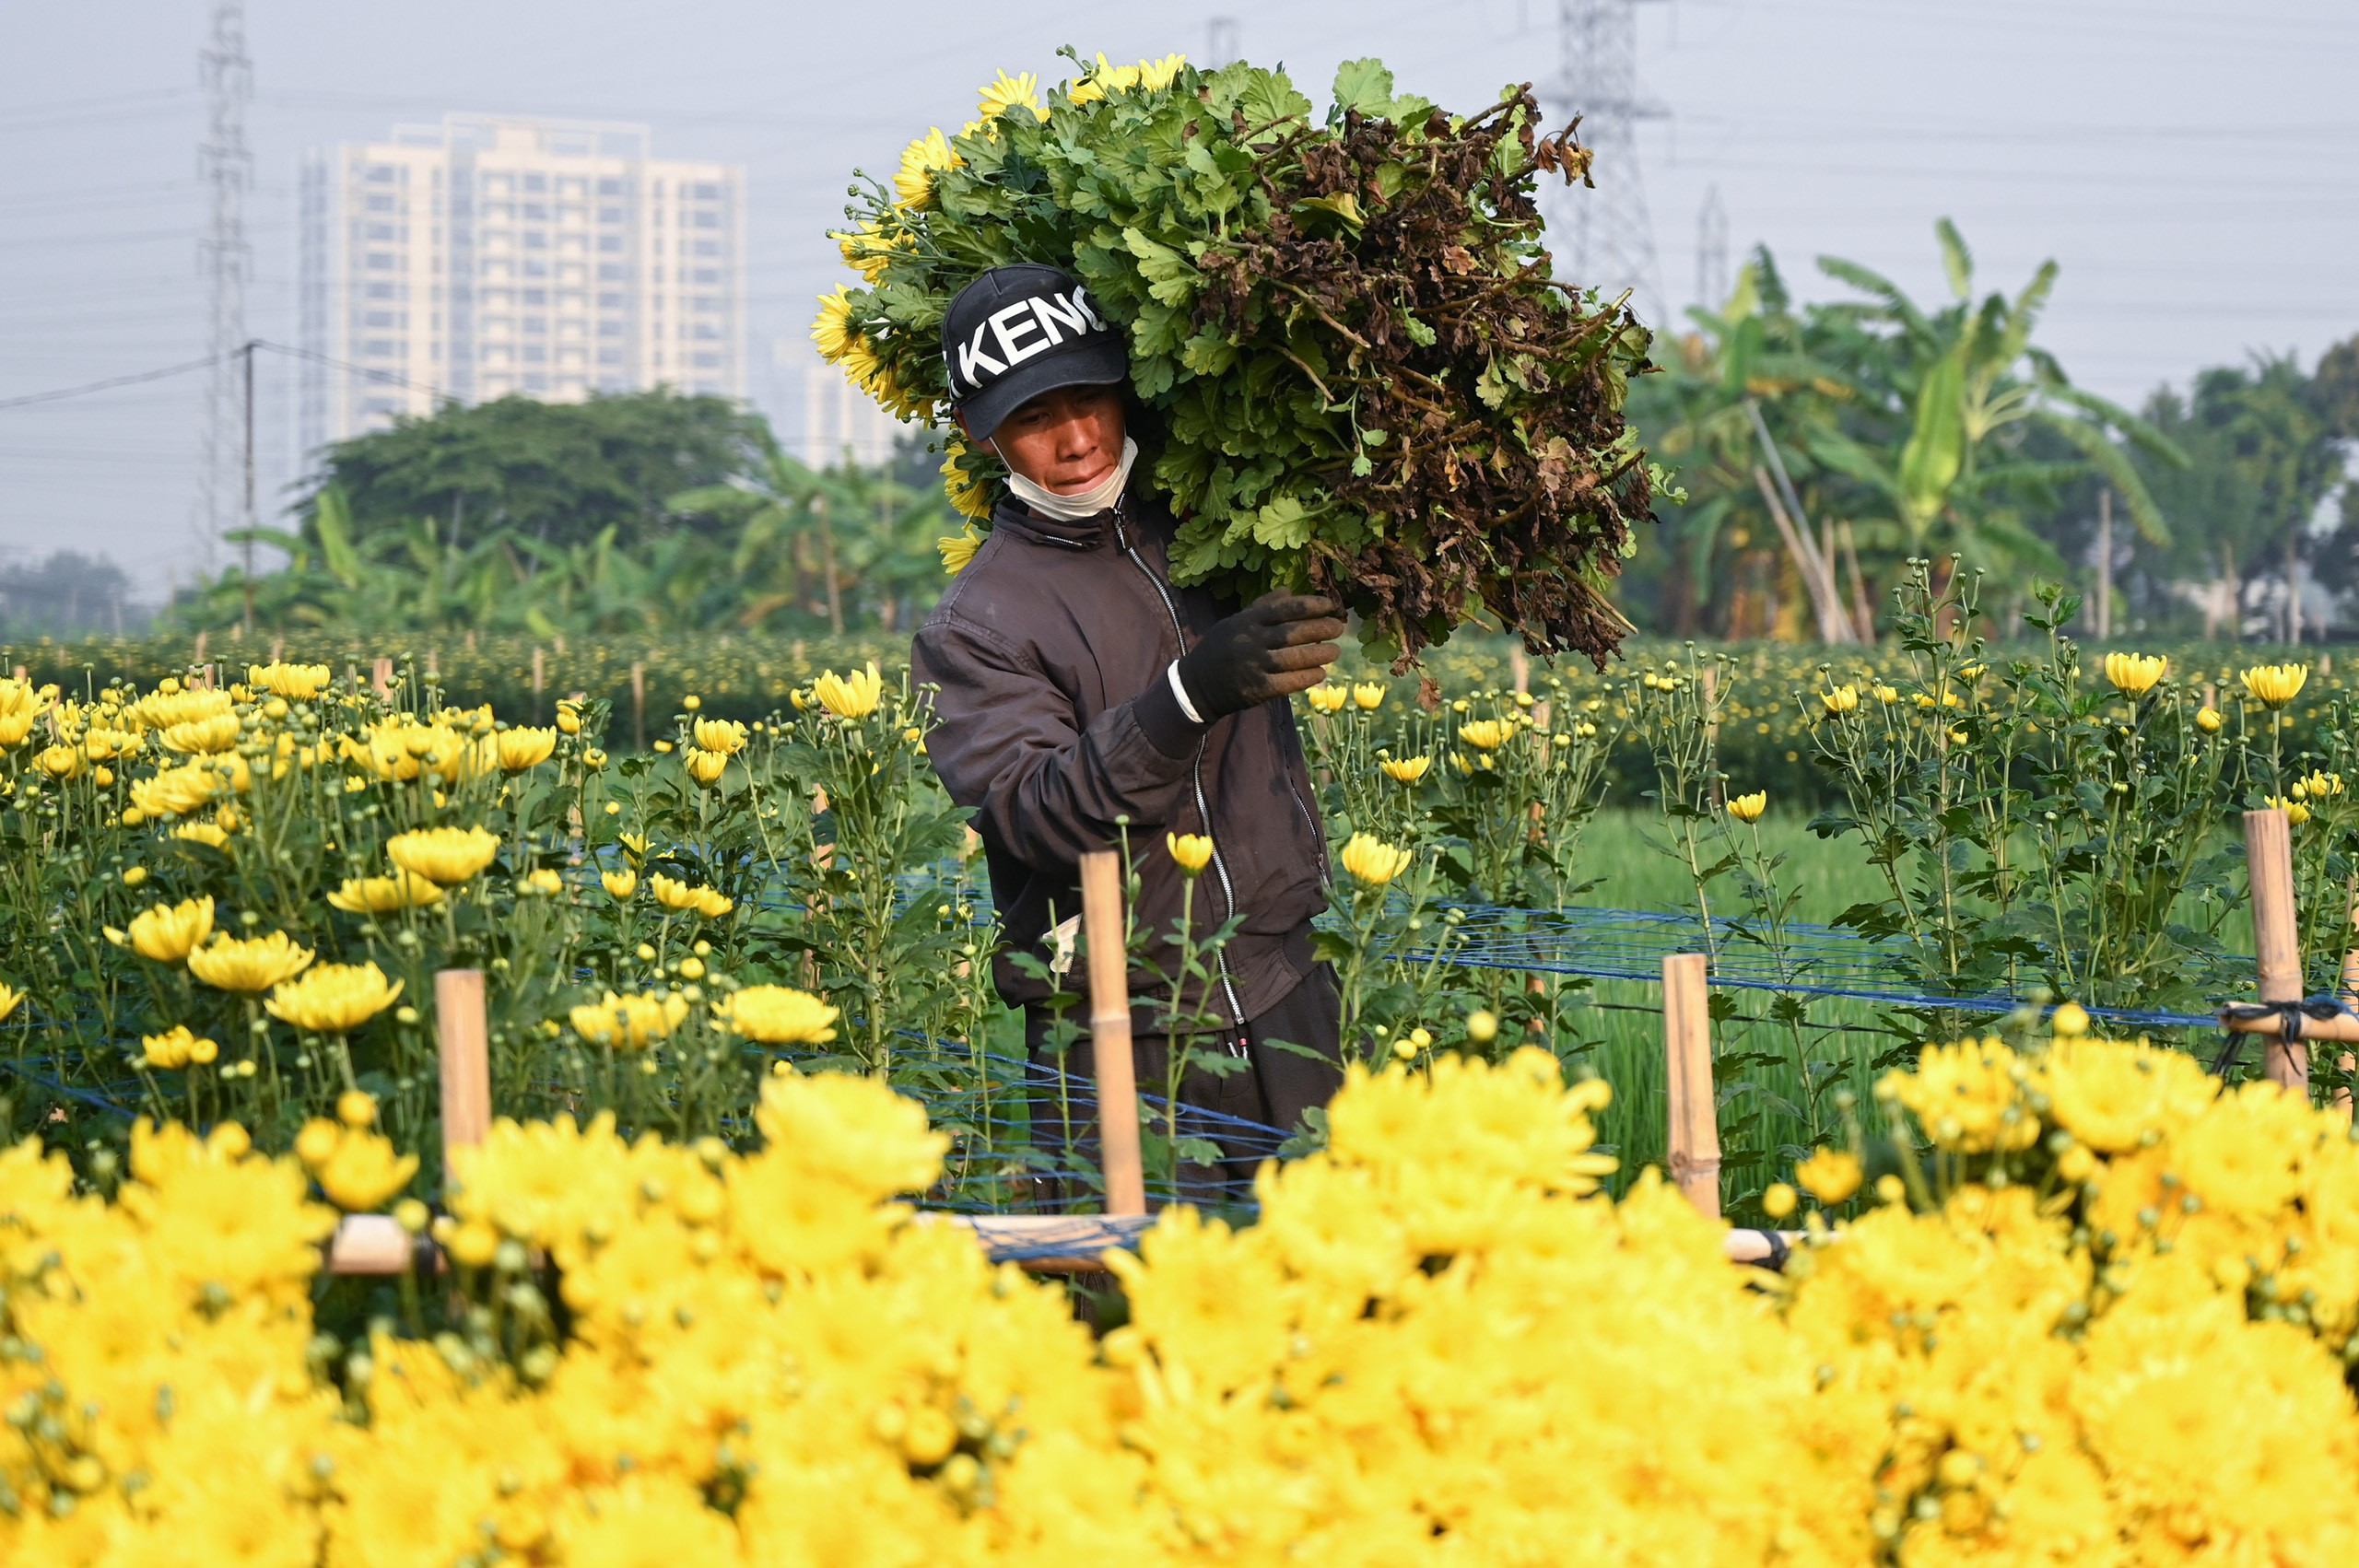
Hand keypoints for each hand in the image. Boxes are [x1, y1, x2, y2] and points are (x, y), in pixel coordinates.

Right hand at [1174, 592, 1347, 719]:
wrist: (1197, 684)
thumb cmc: (1221, 648)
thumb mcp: (1236, 621)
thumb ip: (1262, 606)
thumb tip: (1289, 591)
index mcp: (1247, 620)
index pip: (1285, 609)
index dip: (1312, 606)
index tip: (1330, 605)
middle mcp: (1250, 640)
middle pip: (1294, 632)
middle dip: (1321, 629)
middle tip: (1339, 628)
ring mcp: (1254, 665)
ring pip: (1295, 658)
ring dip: (1320, 654)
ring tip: (1335, 651)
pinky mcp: (1257, 689)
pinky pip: (1289, 682)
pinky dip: (1308, 677)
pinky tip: (1321, 673)